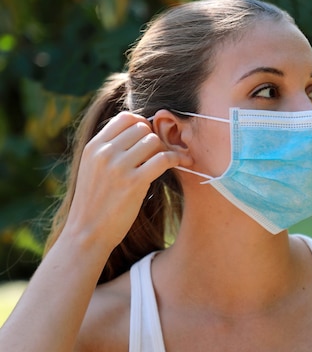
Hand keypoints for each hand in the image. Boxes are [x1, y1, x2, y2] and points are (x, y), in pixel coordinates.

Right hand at [63, 111, 179, 250]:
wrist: (86, 233)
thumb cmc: (95, 203)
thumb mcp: (92, 168)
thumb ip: (109, 149)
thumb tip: (138, 130)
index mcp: (94, 147)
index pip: (125, 118)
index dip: (142, 125)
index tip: (149, 139)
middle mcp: (105, 153)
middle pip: (142, 128)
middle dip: (154, 139)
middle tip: (160, 154)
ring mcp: (119, 167)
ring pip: (154, 141)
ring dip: (165, 150)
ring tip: (169, 162)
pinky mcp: (134, 183)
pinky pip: (163, 159)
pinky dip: (177, 158)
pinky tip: (184, 163)